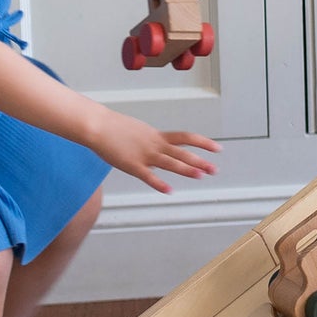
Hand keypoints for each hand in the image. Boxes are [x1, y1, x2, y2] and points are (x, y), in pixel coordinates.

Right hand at [90, 109, 220, 193]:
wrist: (98, 125)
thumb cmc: (116, 128)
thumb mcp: (140, 132)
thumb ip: (152, 141)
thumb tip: (160, 147)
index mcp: (157, 136)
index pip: (186, 137)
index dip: (203, 143)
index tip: (218, 148)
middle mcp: (155, 145)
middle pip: (182, 152)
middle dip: (200, 161)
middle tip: (215, 170)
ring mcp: (144, 155)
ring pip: (169, 162)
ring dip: (186, 169)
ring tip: (200, 176)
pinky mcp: (131, 165)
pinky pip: (148, 176)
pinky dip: (159, 184)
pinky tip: (170, 191)